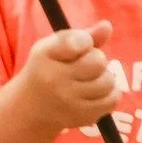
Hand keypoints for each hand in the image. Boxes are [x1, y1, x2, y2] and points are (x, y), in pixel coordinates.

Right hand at [15, 21, 121, 136]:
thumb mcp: (54, 48)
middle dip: (97, 60)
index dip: (86, 41)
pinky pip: (112, 100)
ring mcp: (68, 101)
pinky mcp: (80, 116)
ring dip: (105, 78)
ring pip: (108, 82)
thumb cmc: (46, 69)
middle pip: (98, 61)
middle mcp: (54, 79)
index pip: (77, 42)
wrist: (29, 108)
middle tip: (85, 65)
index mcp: (45, 56)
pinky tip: (97, 92)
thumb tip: (107, 26)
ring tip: (91, 79)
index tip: (82, 45)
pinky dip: (110, 94)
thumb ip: (81, 36)